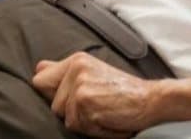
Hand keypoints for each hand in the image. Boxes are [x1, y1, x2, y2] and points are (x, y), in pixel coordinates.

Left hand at [32, 52, 161, 136]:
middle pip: (53, 105)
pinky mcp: (86, 104)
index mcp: (76, 60)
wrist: (151, 99)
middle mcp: (76, 70)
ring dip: (84, 122)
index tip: (75, 97)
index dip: (53, 95)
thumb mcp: (93, 72)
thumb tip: (39, 68)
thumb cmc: (124, 91)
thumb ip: (64, 71)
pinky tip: (108, 118)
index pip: (40, 81)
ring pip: (65, 118)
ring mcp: (80, 87)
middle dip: (71, 112)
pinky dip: (94, 129)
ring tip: (103, 111)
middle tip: (96, 104)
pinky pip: (79, 127)